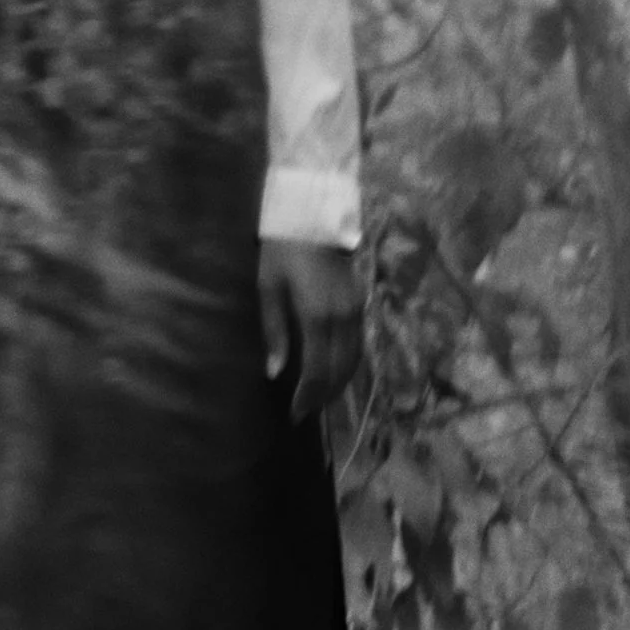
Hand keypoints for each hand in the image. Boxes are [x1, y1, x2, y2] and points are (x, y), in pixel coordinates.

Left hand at [257, 237, 363, 420]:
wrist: (312, 214)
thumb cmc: (282, 249)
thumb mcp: (269, 287)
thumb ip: (274, 331)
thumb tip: (274, 373)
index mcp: (317, 315)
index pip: (317, 370)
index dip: (307, 397)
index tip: (295, 415)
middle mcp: (342, 317)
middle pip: (339, 370)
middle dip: (323, 396)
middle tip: (305, 412)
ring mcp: (355, 309)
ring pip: (354, 360)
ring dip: (338, 383)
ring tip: (319, 397)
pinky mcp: (360, 302)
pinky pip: (358, 344)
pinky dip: (347, 364)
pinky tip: (334, 371)